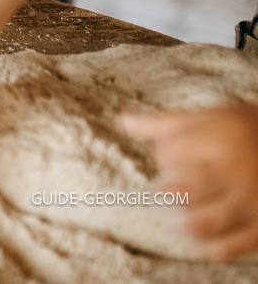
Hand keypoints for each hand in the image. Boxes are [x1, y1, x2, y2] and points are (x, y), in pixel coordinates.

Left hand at [122, 102, 257, 260]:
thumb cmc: (241, 131)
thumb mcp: (206, 119)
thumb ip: (164, 125)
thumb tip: (123, 122)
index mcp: (218, 142)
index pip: (170, 155)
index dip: (165, 158)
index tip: (172, 160)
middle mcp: (236, 172)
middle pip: (183, 190)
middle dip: (168, 191)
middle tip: (168, 190)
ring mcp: (250, 201)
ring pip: (203, 222)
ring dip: (183, 223)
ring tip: (179, 218)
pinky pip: (229, 247)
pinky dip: (209, 247)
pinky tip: (201, 240)